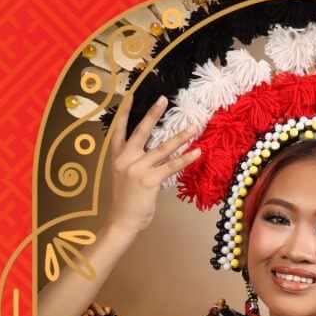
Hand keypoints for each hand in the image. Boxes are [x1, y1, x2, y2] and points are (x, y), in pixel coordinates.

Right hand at [107, 92, 200, 235]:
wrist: (123, 220)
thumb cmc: (126, 200)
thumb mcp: (124, 176)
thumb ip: (134, 161)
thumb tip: (152, 150)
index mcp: (118, 157)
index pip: (120, 130)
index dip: (126, 112)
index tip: (132, 95)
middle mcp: (126, 160)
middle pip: (141, 132)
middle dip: (153, 114)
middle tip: (164, 99)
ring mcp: (137, 169)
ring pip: (162, 148)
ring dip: (180, 137)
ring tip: (194, 127)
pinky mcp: (149, 180)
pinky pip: (171, 167)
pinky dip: (185, 159)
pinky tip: (197, 152)